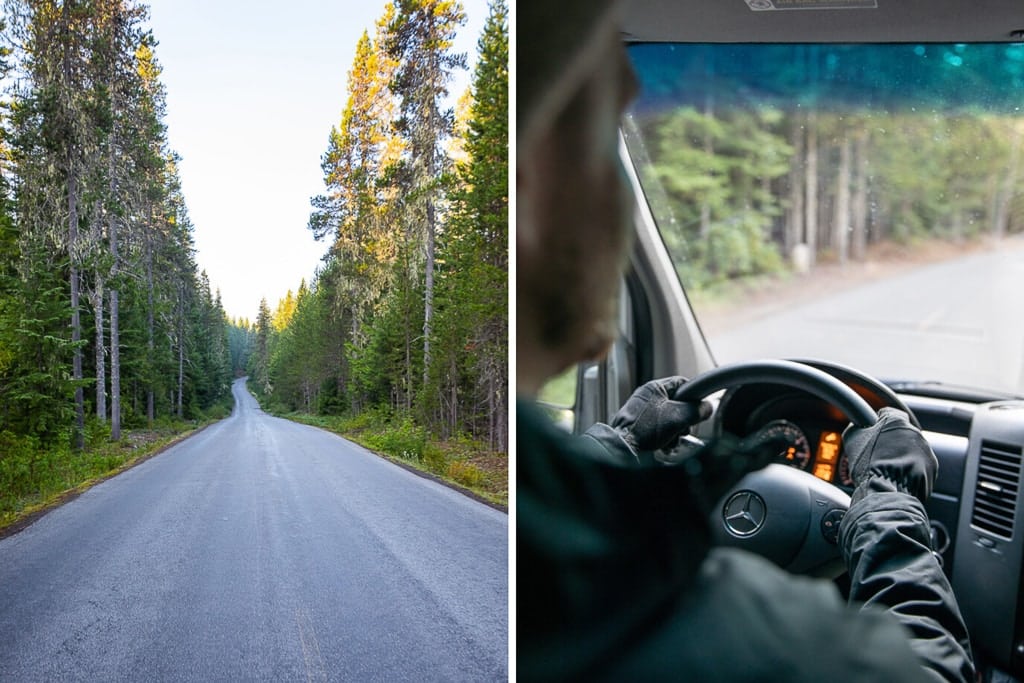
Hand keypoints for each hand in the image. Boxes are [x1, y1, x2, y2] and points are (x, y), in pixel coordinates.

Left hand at [584, 377, 709, 462]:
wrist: (623, 446)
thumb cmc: (644, 428)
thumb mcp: (677, 418)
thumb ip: (695, 411)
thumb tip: (707, 408)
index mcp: (654, 388)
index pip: (681, 383)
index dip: (693, 394)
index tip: (699, 405)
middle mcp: (647, 397)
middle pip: (677, 403)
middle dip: (683, 419)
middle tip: (683, 428)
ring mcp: (642, 410)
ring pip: (669, 418)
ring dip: (674, 430)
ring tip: (671, 438)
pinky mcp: (640, 424)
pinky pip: (659, 427)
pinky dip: (664, 436)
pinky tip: (664, 444)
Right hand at [842, 407, 936, 502]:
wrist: (886, 492)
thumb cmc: (868, 465)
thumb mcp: (852, 438)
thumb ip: (858, 427)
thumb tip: (858, 426)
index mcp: (896, 421)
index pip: (889, 413)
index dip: (879, 422)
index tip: (873, 431)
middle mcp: (915, 433)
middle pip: (901, 433)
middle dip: (892, 442)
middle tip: (878, 455)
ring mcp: (926, 451)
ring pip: (911, 450)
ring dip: (902, 457)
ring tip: (887, 470)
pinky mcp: (932, 469)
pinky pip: (919, 466)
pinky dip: (910, 471)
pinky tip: (897, 478)